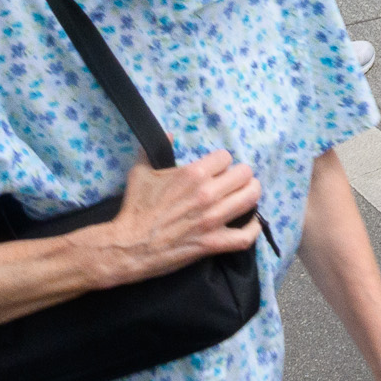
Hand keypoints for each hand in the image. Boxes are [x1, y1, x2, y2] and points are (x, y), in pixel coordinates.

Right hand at [97, 150, 264, 283]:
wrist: (128, 246)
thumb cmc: (135, 209)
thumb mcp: (141, 172)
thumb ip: (158, 150)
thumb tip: (169, 133)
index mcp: (192, 174)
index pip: (226, 157)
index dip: (223, 163)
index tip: (218, 170)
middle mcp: (207, 193)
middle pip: (245, 174)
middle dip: (242, 176)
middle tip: (235, 182)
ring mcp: (212, 219)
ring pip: (250, 199)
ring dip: (251, 195)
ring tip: (246, 196)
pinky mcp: (213, 243)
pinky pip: (245, 237)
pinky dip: (253, 229)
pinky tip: (251, 223)